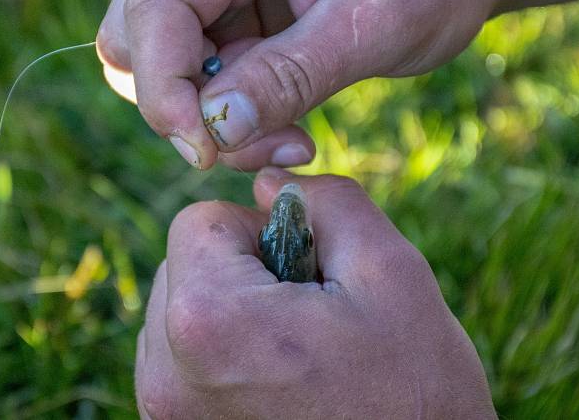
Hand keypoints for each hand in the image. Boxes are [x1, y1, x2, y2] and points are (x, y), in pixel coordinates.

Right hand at [97, 0, 578, 170]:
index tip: (208, 153)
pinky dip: (226, 100)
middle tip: (264, 139)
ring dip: (206, 109)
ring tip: (287, 129)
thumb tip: (212, 132)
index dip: (166, 92)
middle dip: (184, 104)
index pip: (154, 10)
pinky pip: (193, 60)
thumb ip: (291, 76)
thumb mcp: (378, 23)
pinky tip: (283, 111)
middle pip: (134, 33)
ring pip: (154, 54)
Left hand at [135, 168, 495, 417]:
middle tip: (304, 314)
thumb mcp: (391, 273)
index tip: (302, 268)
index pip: (196, 221)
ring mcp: (165, 413)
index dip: (255, 229)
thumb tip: (270, 182)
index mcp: (208, 320)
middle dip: (239, 271)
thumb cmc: (414, 393)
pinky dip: (218, 354)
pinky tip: (275, 381)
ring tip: (292, 352)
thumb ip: (328, 202)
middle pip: (181, 266)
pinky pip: (178, 361)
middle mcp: (166, 373)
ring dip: (228, 312)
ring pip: (177, 312)